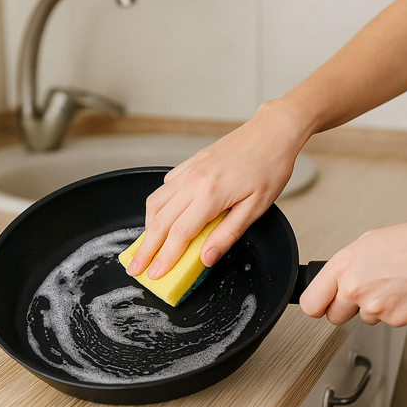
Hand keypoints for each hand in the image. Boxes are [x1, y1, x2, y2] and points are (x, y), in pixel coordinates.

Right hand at [126, 101, 311, 278]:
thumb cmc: (269, 167)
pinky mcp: (190, 162)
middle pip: (160, 221)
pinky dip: (158, 205)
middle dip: (145, 249)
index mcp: (211, 195)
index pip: (179, 234)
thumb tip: (207, 257)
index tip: (155, 274)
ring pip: (156, 202)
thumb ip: (228, 234)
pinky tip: (163, 216)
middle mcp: (193, 181)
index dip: (164, 258)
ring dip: (147, 227)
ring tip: (146, 247)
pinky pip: (165, 186)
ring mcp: (189, 169)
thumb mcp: (256, 208)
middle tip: (135, 269)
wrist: (271, 132)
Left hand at [299, 215, 406, 326]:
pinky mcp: (396, 319)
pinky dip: (395, 311)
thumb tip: (331, 282)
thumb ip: (344, 267)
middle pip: (334, 317)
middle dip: (346, 309)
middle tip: (366, 291)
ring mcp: (375, 306)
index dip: (317, 305)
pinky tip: (405, 292)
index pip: (310, 303)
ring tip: (392, 284)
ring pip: (363, 319)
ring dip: (374, 307)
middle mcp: (355, 287)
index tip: (322, 305)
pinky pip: (387, 322)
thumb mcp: (366, 244)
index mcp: (343, 265)